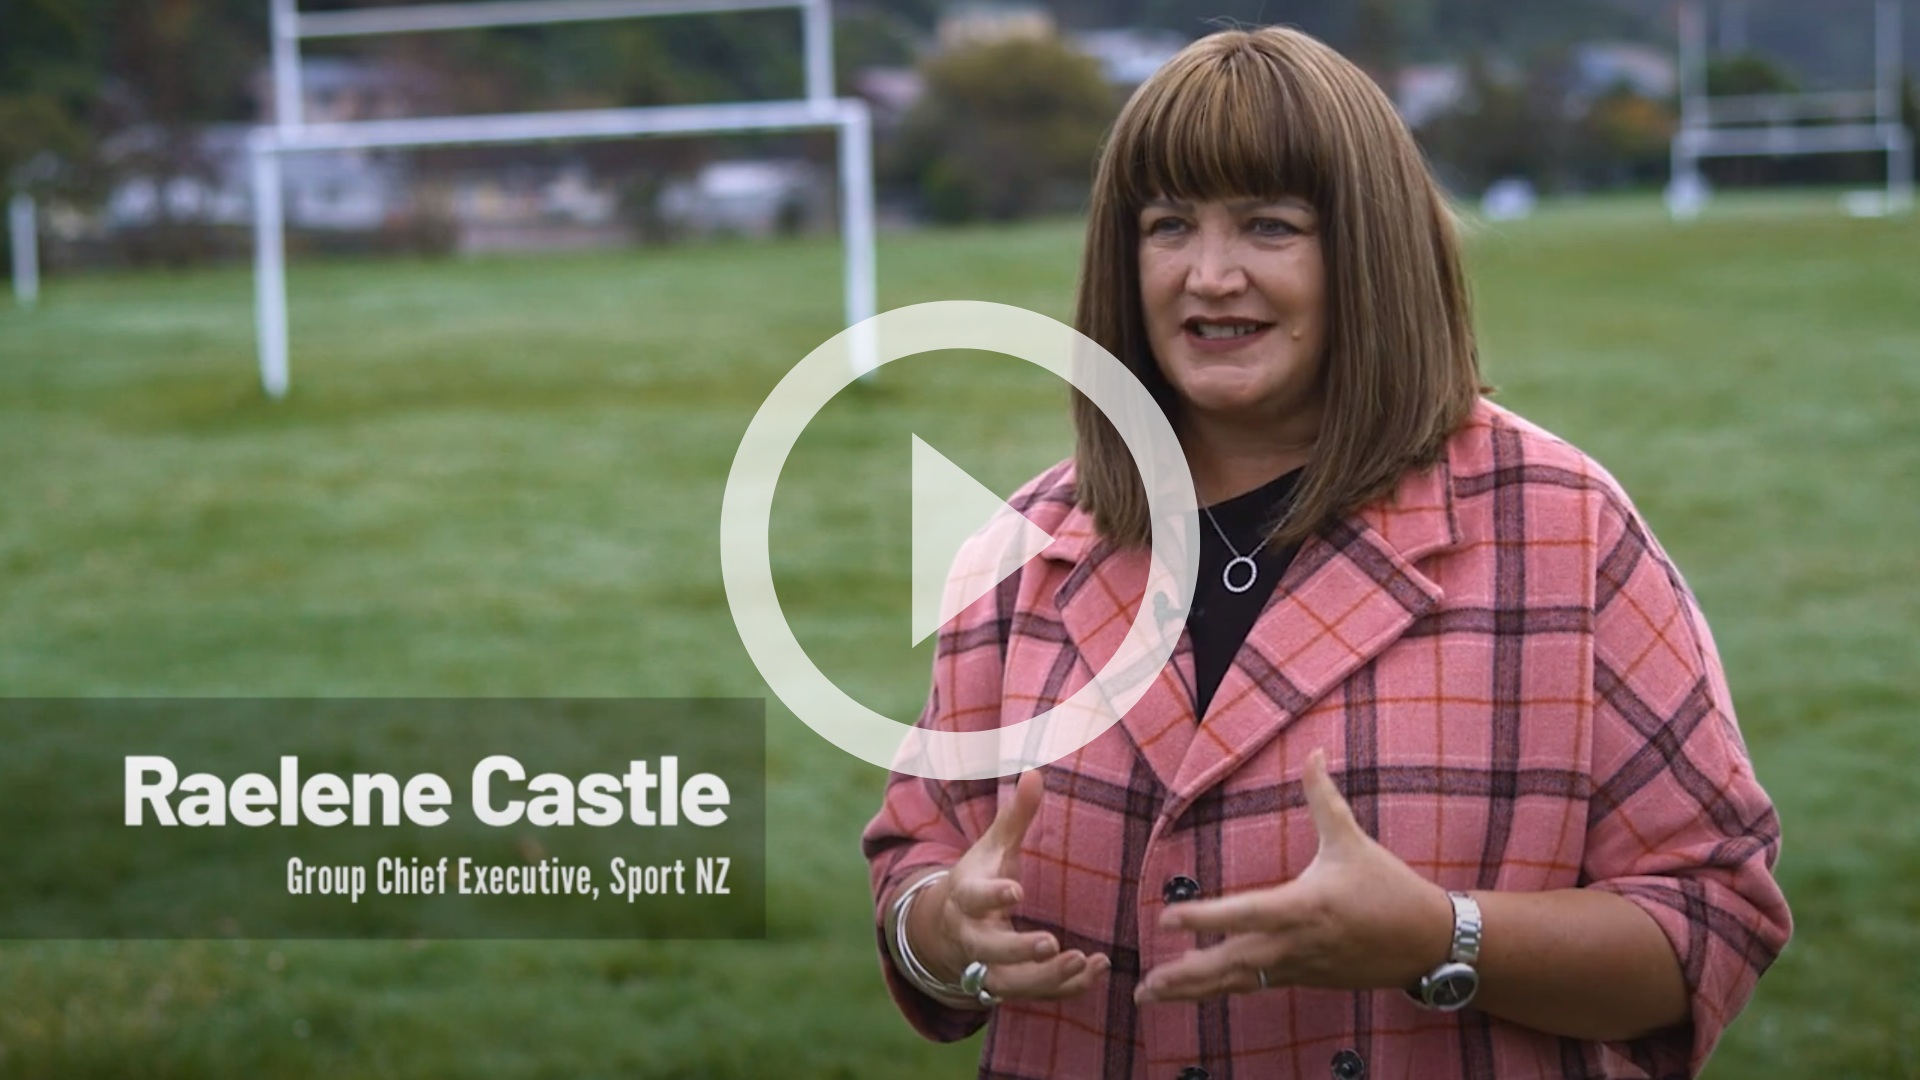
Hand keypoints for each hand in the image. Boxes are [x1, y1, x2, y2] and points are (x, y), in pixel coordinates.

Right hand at [910, 770, 1110, 1001]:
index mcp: (965, 896)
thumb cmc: (980, 877)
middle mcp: (971, 936)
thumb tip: (1034, 772)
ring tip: (1081, 962)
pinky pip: (1033, 995)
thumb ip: (1016, 814)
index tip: (1015, 891)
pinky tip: (1095, 971)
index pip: (973, 897)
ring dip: (1045, 978)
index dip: (992, 895)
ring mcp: (987, 966)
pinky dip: (1063, 988)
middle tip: (1049, 943)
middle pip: (987, 949)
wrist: (948, 928)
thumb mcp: (993, 846)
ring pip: (1010, 983)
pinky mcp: (1007, 985)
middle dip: (1017, 950)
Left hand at [1134, 749, 1452, 1003]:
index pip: (1244, 913)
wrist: (1429, 943)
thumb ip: (1324, 797)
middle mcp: (1297, 943)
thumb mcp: (1353, 840)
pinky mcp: (1304, 979)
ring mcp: (1300, 967)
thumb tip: (1314, 751)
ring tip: (1149, 996)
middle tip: (1143, 985)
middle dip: (1186, 975)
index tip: (1165, 918)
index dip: (1204, 917)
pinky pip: (1255, 986)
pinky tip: (1191, 992)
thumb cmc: (1389, 887)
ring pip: (1238, 982)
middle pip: (1232, 963)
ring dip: (1193, 990)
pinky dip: (1221, 990)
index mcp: (1305, 905)